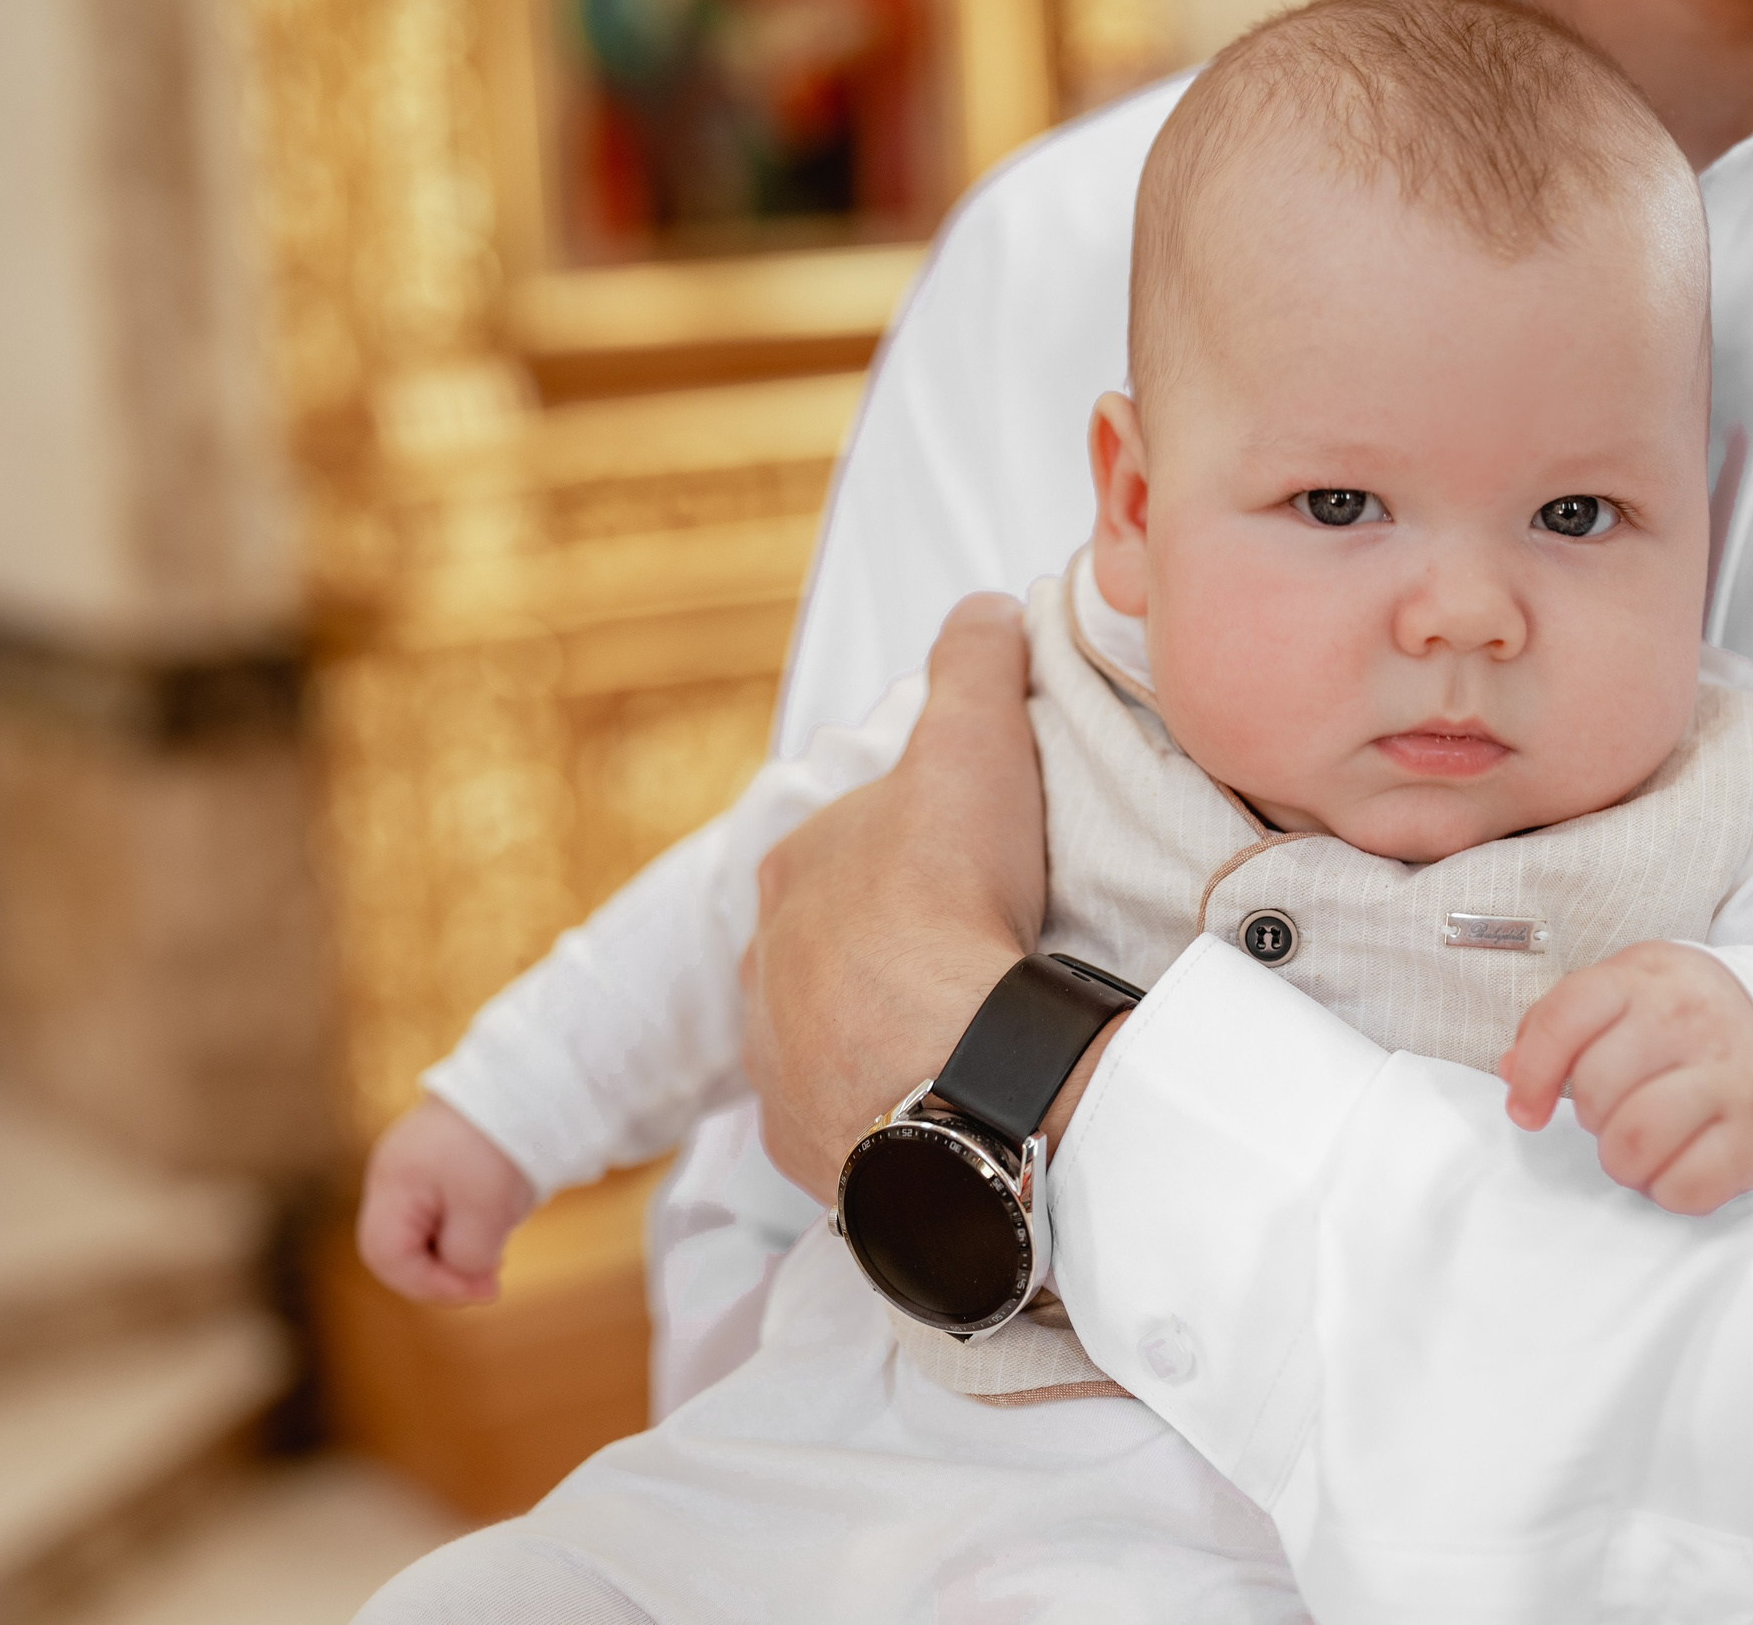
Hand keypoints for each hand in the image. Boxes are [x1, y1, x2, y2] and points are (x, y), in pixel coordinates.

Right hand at [356, 1095, 536, 1302]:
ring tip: (499, 1244)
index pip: (384, 1257)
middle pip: (399, 1247)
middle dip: (443, 1271)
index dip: (429, 1285)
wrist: (533, 1082)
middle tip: (492, 1279)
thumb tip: (467, 1273)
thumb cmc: (502, 1147)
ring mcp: (416, 1166)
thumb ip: (464, 1257)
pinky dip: (468, 1226)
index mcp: (393, 1183)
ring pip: (424, 1231)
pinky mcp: (443, 1162)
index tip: (483, 1289)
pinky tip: (499, 1219)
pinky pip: (443, 1210)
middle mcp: (394, 1174)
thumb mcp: (485, 1215)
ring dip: (459, 1249)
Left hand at [742, 594, 1049, 1190]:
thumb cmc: (953, 903)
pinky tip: (950, 1104)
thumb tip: (987, 608)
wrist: (952, 1068)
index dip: (916, 849)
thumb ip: (975, 665)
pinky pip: (853, 1121)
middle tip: (979, 956)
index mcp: (793, 871)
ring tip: (969, 1040)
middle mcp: (765, 969)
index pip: (851, 844)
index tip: (975, 868)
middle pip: (835, 944)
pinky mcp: (812, 1144)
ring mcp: (781, 1064)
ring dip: (887, 1034)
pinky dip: (894, 1110)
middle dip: (892, 949)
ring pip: (833, 1036)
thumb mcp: (974, 747)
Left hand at [1499, 941, 1752, 1215]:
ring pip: (1634, 1142)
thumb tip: (1512, 1073)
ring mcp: (1730, 1076)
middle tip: (1612, 1113)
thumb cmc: (1677, 1018)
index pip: (1564, 1020)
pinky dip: (1666, 1190)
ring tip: (1636, 1144)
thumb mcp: (1618, 993)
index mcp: (1643, 979)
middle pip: (1595, 1090)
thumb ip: (1557, 1025)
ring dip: (1621, 1160)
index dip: (1531, 1075)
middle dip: (1589, 1117)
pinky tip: (1676, 1162)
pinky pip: (1686, 1187)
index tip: (1525, 1111)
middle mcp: (1690, 1020)